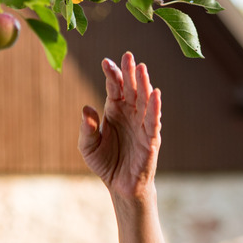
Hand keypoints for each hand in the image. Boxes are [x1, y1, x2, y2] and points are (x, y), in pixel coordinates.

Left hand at [79, 51, 161, 201]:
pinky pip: (154, 121)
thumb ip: (87, 129)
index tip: (105, 61)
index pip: (115, 88)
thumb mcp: (88, 146)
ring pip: (144, 100)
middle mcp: (130, 114)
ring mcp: (142, 125)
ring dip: (144, 84)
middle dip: (129, 72)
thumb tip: (86, 108)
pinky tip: (155, 93)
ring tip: (142, 68)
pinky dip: (155, 107)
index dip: (112, 75)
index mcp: (114, 111)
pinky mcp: (151, 139)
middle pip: (131, 89)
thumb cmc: (106, 163)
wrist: (121, 186)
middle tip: (127, 55)